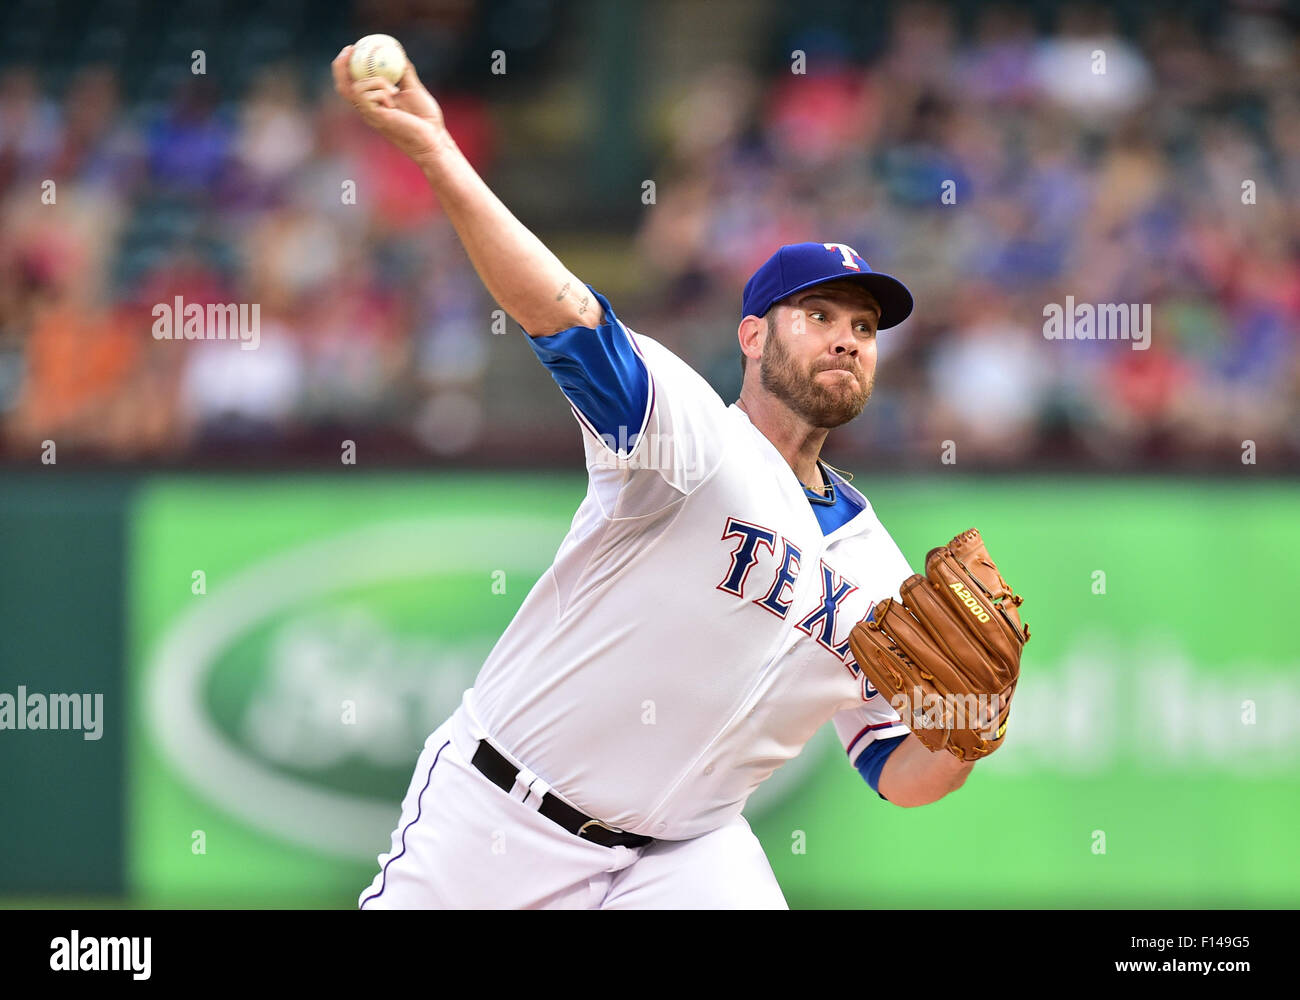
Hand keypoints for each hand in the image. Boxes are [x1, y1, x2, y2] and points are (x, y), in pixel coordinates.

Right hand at [331, 45, 447, 163]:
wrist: (435, 138)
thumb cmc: (426, 119)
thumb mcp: (414, 89)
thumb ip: (405, 73)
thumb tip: (399, 54)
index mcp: (374, 103)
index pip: (351, 84)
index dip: (346, 66)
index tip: (353, 48)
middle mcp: (368, 110)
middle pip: (343, 87)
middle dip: (341, 66)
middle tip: (351, 49)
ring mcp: (371, 115)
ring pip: (357, 88)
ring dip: (375, 81)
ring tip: (394, 90)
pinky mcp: (376, 118)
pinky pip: (368, 96)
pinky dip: (381, 91)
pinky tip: (394, 101)